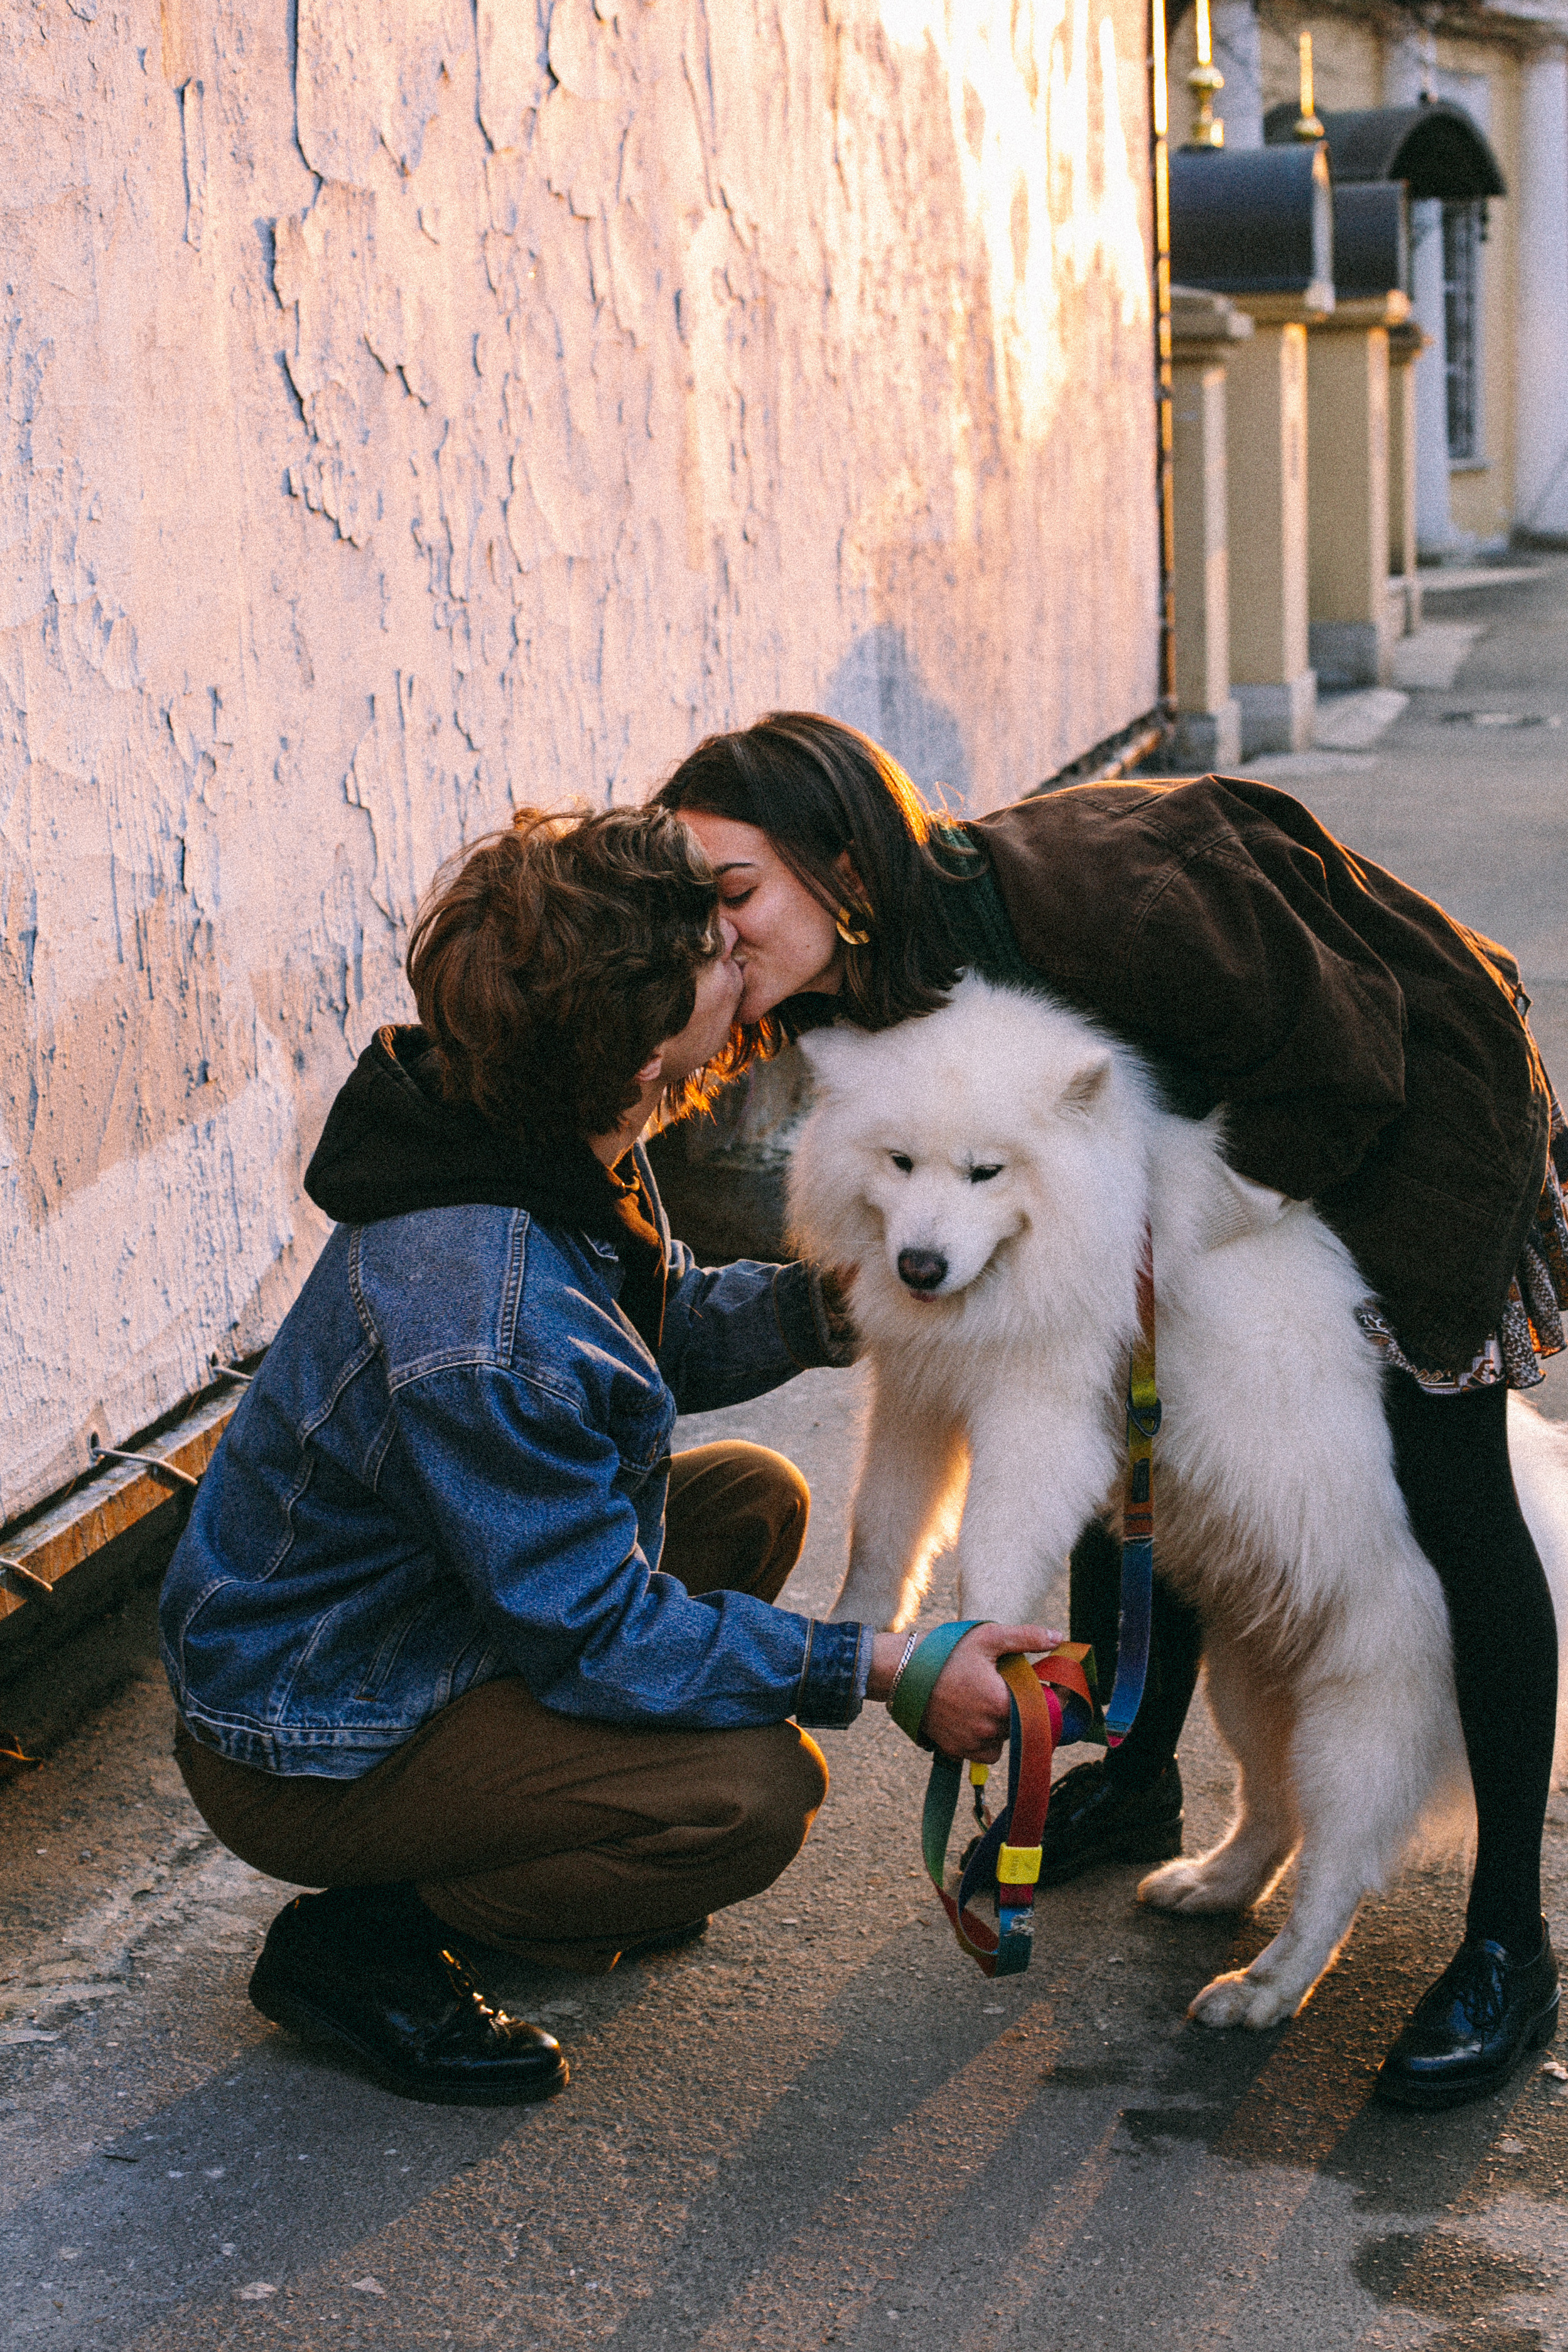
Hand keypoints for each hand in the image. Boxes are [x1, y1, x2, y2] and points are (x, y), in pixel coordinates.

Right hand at [869, 1622, 1060, 1761]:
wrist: (902, 1671)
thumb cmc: (946, 1652)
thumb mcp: (988, 1638)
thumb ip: (1026, 1638)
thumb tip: (1058, 1637)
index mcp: (1002, 1702)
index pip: (1043, 1710)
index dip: (1050, 1699)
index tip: (1049, 1688)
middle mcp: (989, 1729)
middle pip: (1024, 1725)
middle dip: (1023, 1708)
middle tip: (1011, 1687)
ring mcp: (971, 1742)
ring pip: (1005, 1741)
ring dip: (1005, 1726)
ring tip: (990, 1702)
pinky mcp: (956, 1749)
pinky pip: (984, 1753)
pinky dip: (986, 1740)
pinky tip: (976, 1717)